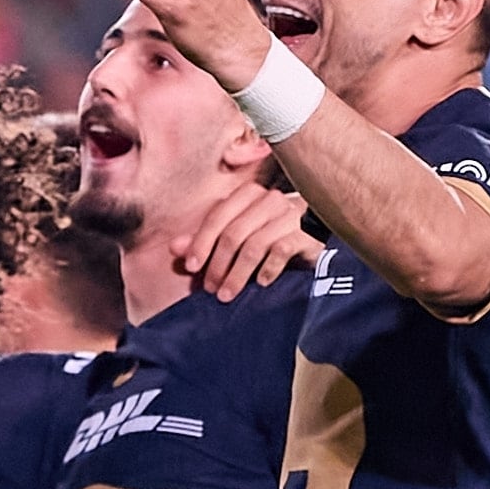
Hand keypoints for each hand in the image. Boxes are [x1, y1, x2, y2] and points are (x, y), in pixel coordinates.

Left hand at [173, 180, 322, 295]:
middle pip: (234, 233)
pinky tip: (259, 284)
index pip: (217, 216)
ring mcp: (291, 215)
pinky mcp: (309, 233)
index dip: (201, 243)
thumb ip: (204, 240)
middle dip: (218, 265)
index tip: (191, 268)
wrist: (314, 241)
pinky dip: (267, 269)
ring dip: (237, 274)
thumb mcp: (234, 238)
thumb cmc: (268, 238)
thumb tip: (175, 247)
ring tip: (227, 294)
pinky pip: (282, 250)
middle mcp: (270, 199)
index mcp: (248, 194)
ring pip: (255, 245)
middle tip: (210, 288)